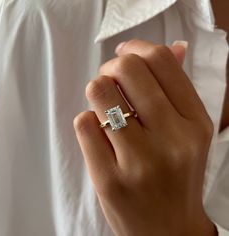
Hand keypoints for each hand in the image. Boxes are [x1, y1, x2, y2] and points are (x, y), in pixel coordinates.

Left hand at [74, 39, 216, 235]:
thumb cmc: (177, 177)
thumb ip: (176, 88)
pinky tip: (98, 134)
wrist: (168, 229)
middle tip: (110, 80)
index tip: (125, 52)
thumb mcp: (189, 131)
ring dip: (97, 92)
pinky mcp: (110, 180)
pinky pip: (84, 125)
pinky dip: (87, 122)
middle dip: (110, 68)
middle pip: (126, 70)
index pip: (161, 61)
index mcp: (194, 123)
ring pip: (99, 93)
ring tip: (104, 107)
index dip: (136, 48)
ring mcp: (139, 162)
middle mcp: (172, 139)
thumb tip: (173, 46)